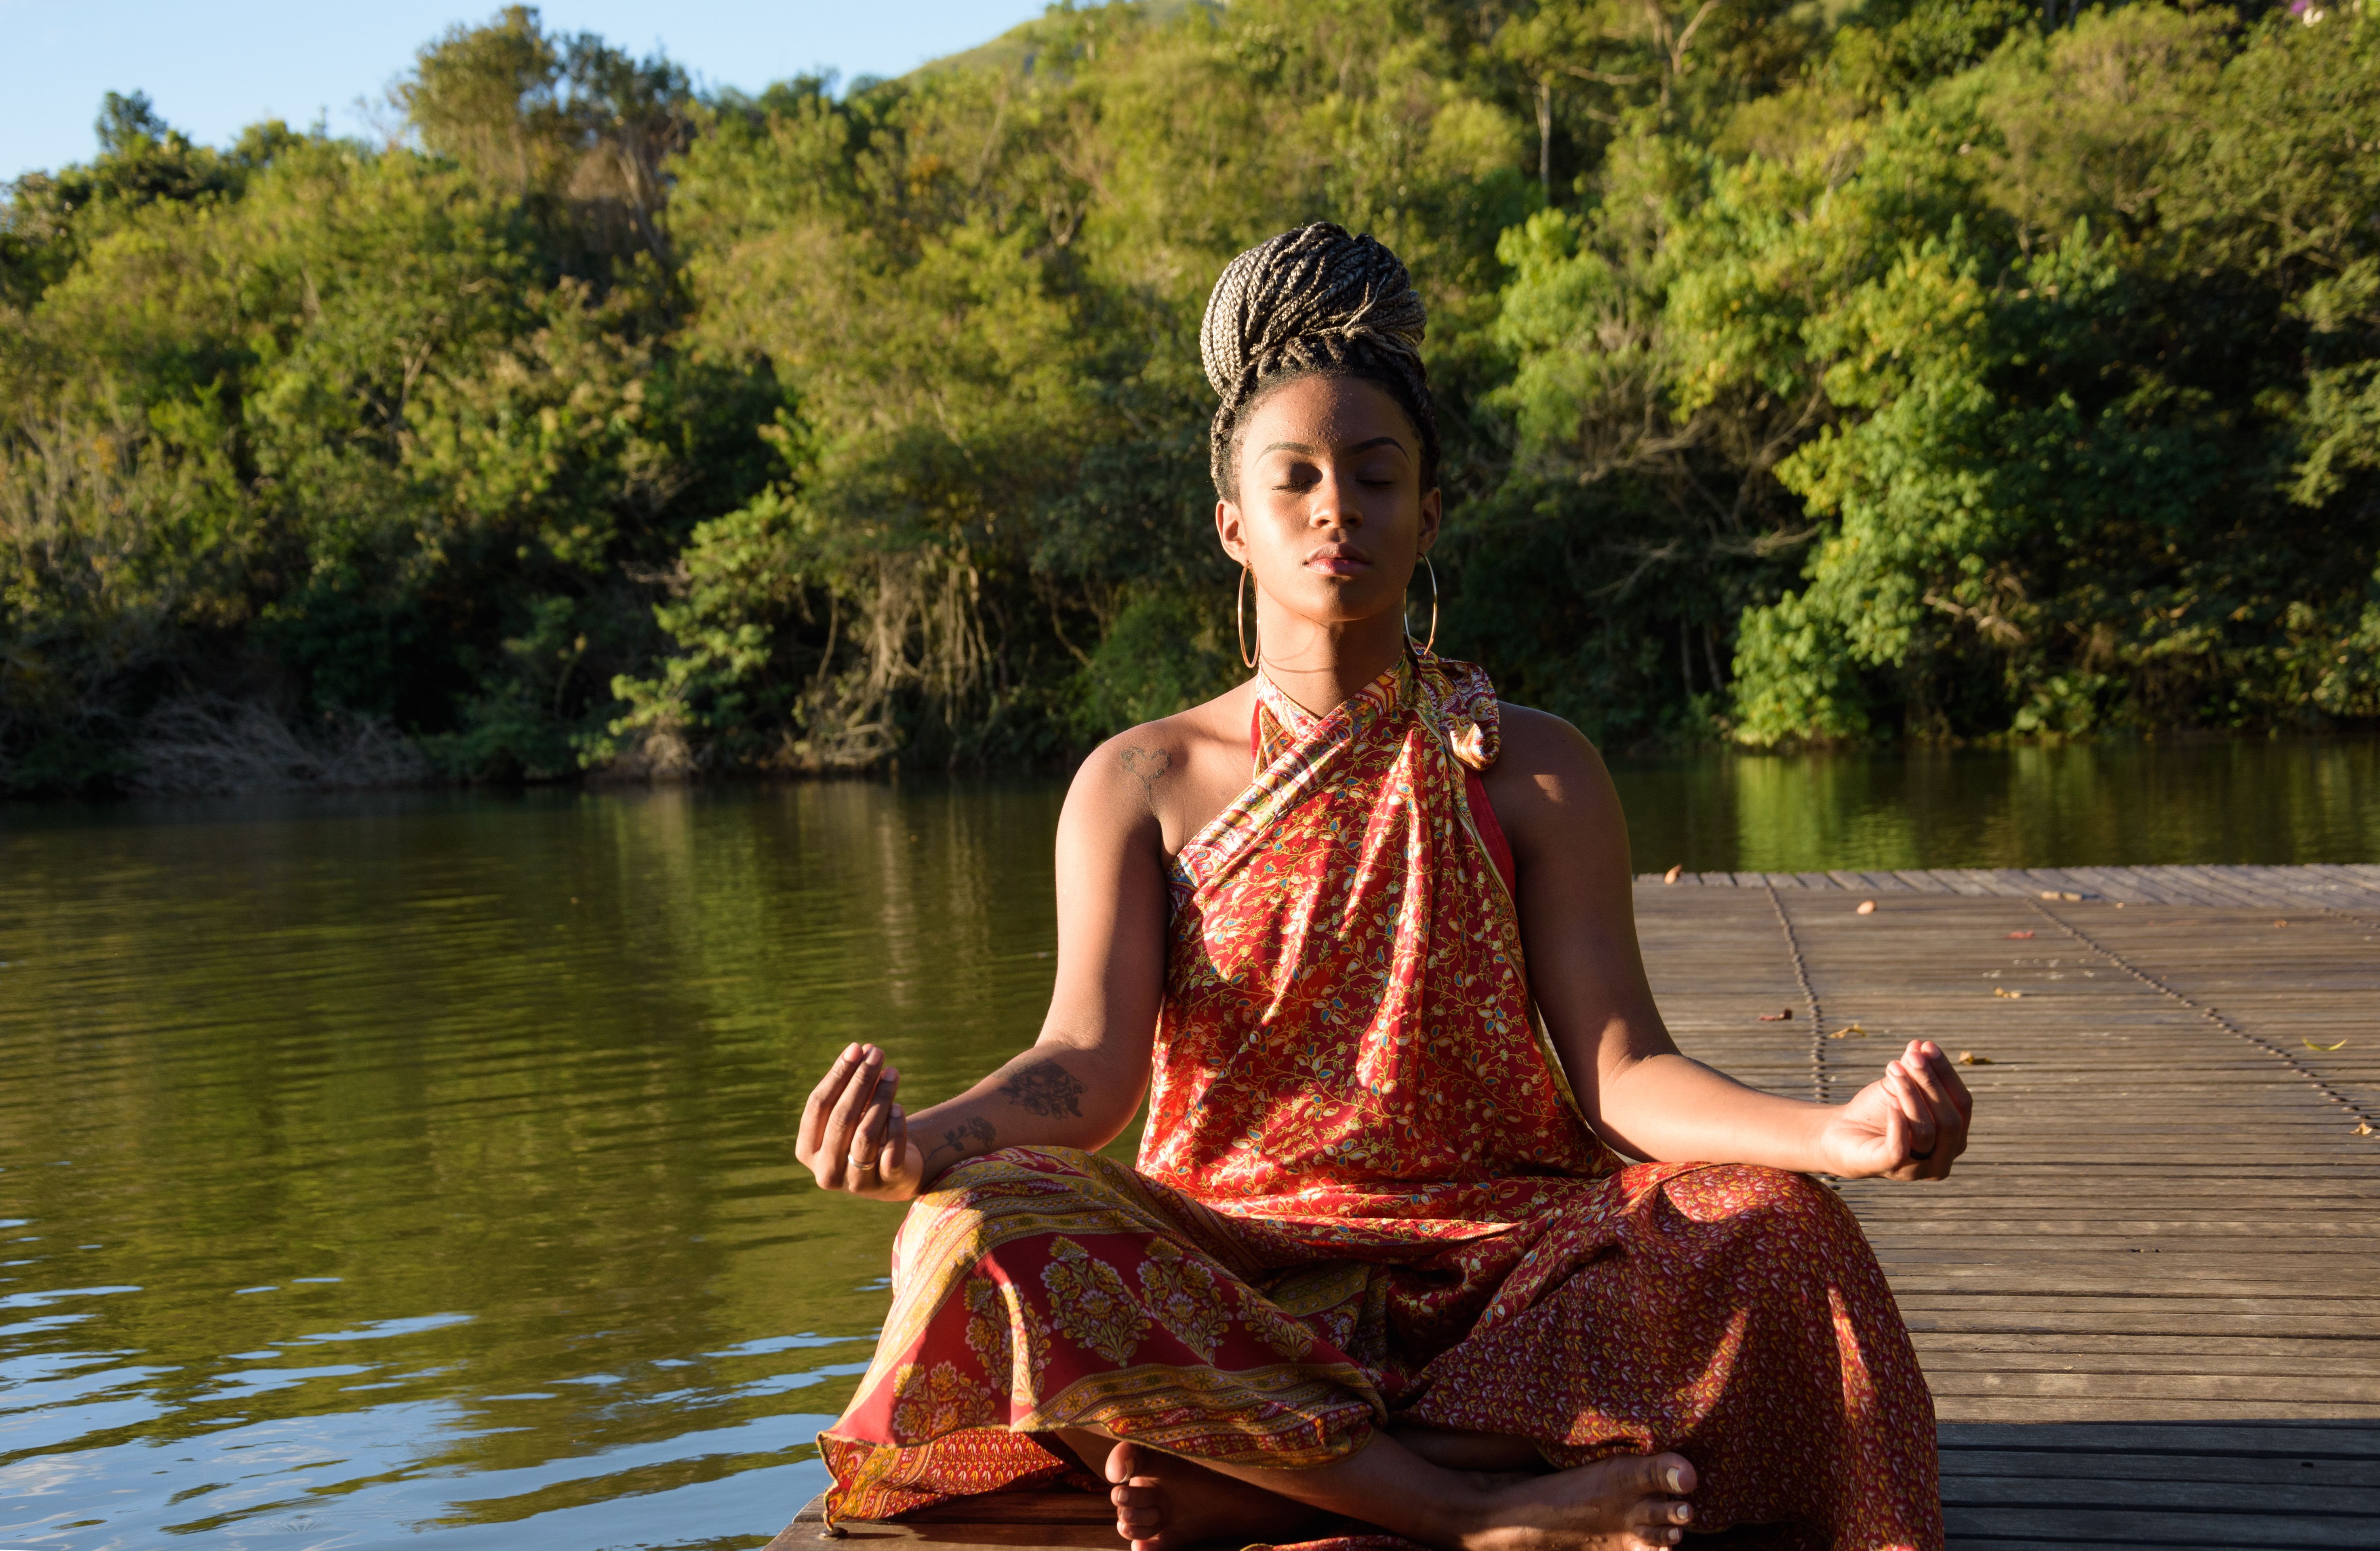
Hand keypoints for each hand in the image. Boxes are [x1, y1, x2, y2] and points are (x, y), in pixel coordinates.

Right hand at [796, 1043, 925, 1201]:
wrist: (893, 1173)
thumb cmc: (864, 1134)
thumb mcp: (854, 1112)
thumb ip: (854, 1085)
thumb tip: (864, 1050)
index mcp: (807, 1150)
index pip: (817, 1106)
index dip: (836, 1075)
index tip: (856, 1048)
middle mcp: (825, 1171)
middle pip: (841, 1118)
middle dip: (860, 1081)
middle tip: (878, 1054)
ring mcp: (855, 1182)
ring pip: (865, 1134)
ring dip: (881, 1098)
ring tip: (893, 1073)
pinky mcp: (885, 1185)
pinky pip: (890, 1152)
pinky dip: (895, 1127)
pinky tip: (899, 1107)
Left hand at [1816, 1039, 1972, 1180]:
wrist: (1839, 1133)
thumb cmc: (1877, 1110)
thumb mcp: (1898, 1086)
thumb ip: (1913, 1069)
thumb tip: (1920, 1044)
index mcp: (1954, 1136)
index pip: (1962, 1103)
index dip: (1946, 1073)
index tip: (1928, 1046)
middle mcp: (1943, 1158)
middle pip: (1950, 1119)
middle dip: (1931, 1083)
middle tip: (1912, 1055)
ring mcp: (1919, 1169)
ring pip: (1926, 1131)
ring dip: (1910, 1095)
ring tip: (1893, 1068)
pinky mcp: (1891, 1169)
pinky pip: (1900, 1148)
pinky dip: (1897, 1123)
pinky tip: (1890, 1101)